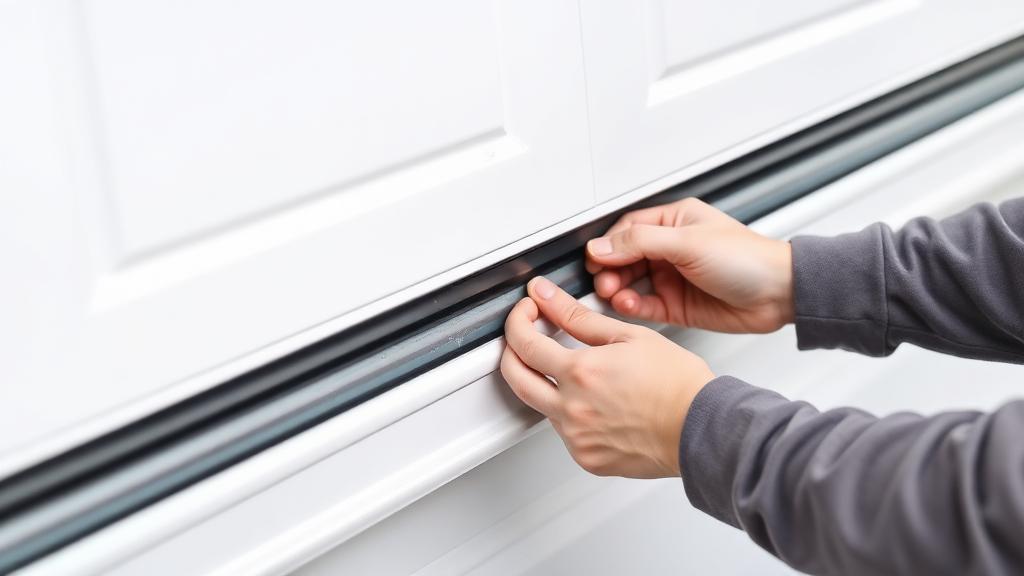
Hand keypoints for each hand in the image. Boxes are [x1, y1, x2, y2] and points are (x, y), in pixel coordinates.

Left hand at [501, 276, 713, 478]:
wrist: (702, 429)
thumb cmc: (677, 384)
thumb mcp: (628, 336)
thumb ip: (579, 316)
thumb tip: (546, 296)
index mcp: (581, 374)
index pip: (523, 343)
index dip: (518, 321)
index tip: (527, 313)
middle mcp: (572, 409)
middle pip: (515, 378)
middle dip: (511, 352)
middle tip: (525, 338)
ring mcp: (577, 438)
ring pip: (541, 406)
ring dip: (546, 384)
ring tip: (578, 372)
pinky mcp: (587, 458)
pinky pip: (564, 431)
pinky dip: (571, 412)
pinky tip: (597, 402)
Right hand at [586, 197, 793, 333]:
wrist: (780, 294)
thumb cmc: (749, 259)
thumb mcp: (689, 242)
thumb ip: (641, 242)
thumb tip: (603, 245)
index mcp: (675, 223)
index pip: (628, 229)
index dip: (608, 244)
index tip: (595, 259)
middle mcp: (671, 248)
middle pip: (624, 257)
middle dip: (610, 269)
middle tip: (602, 280)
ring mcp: (673, 277)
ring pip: (631, 282)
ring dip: (618, 288)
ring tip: (614, 293)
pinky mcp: (677, 305)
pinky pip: (645, 305)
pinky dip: (632, 306)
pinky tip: (629, 304)